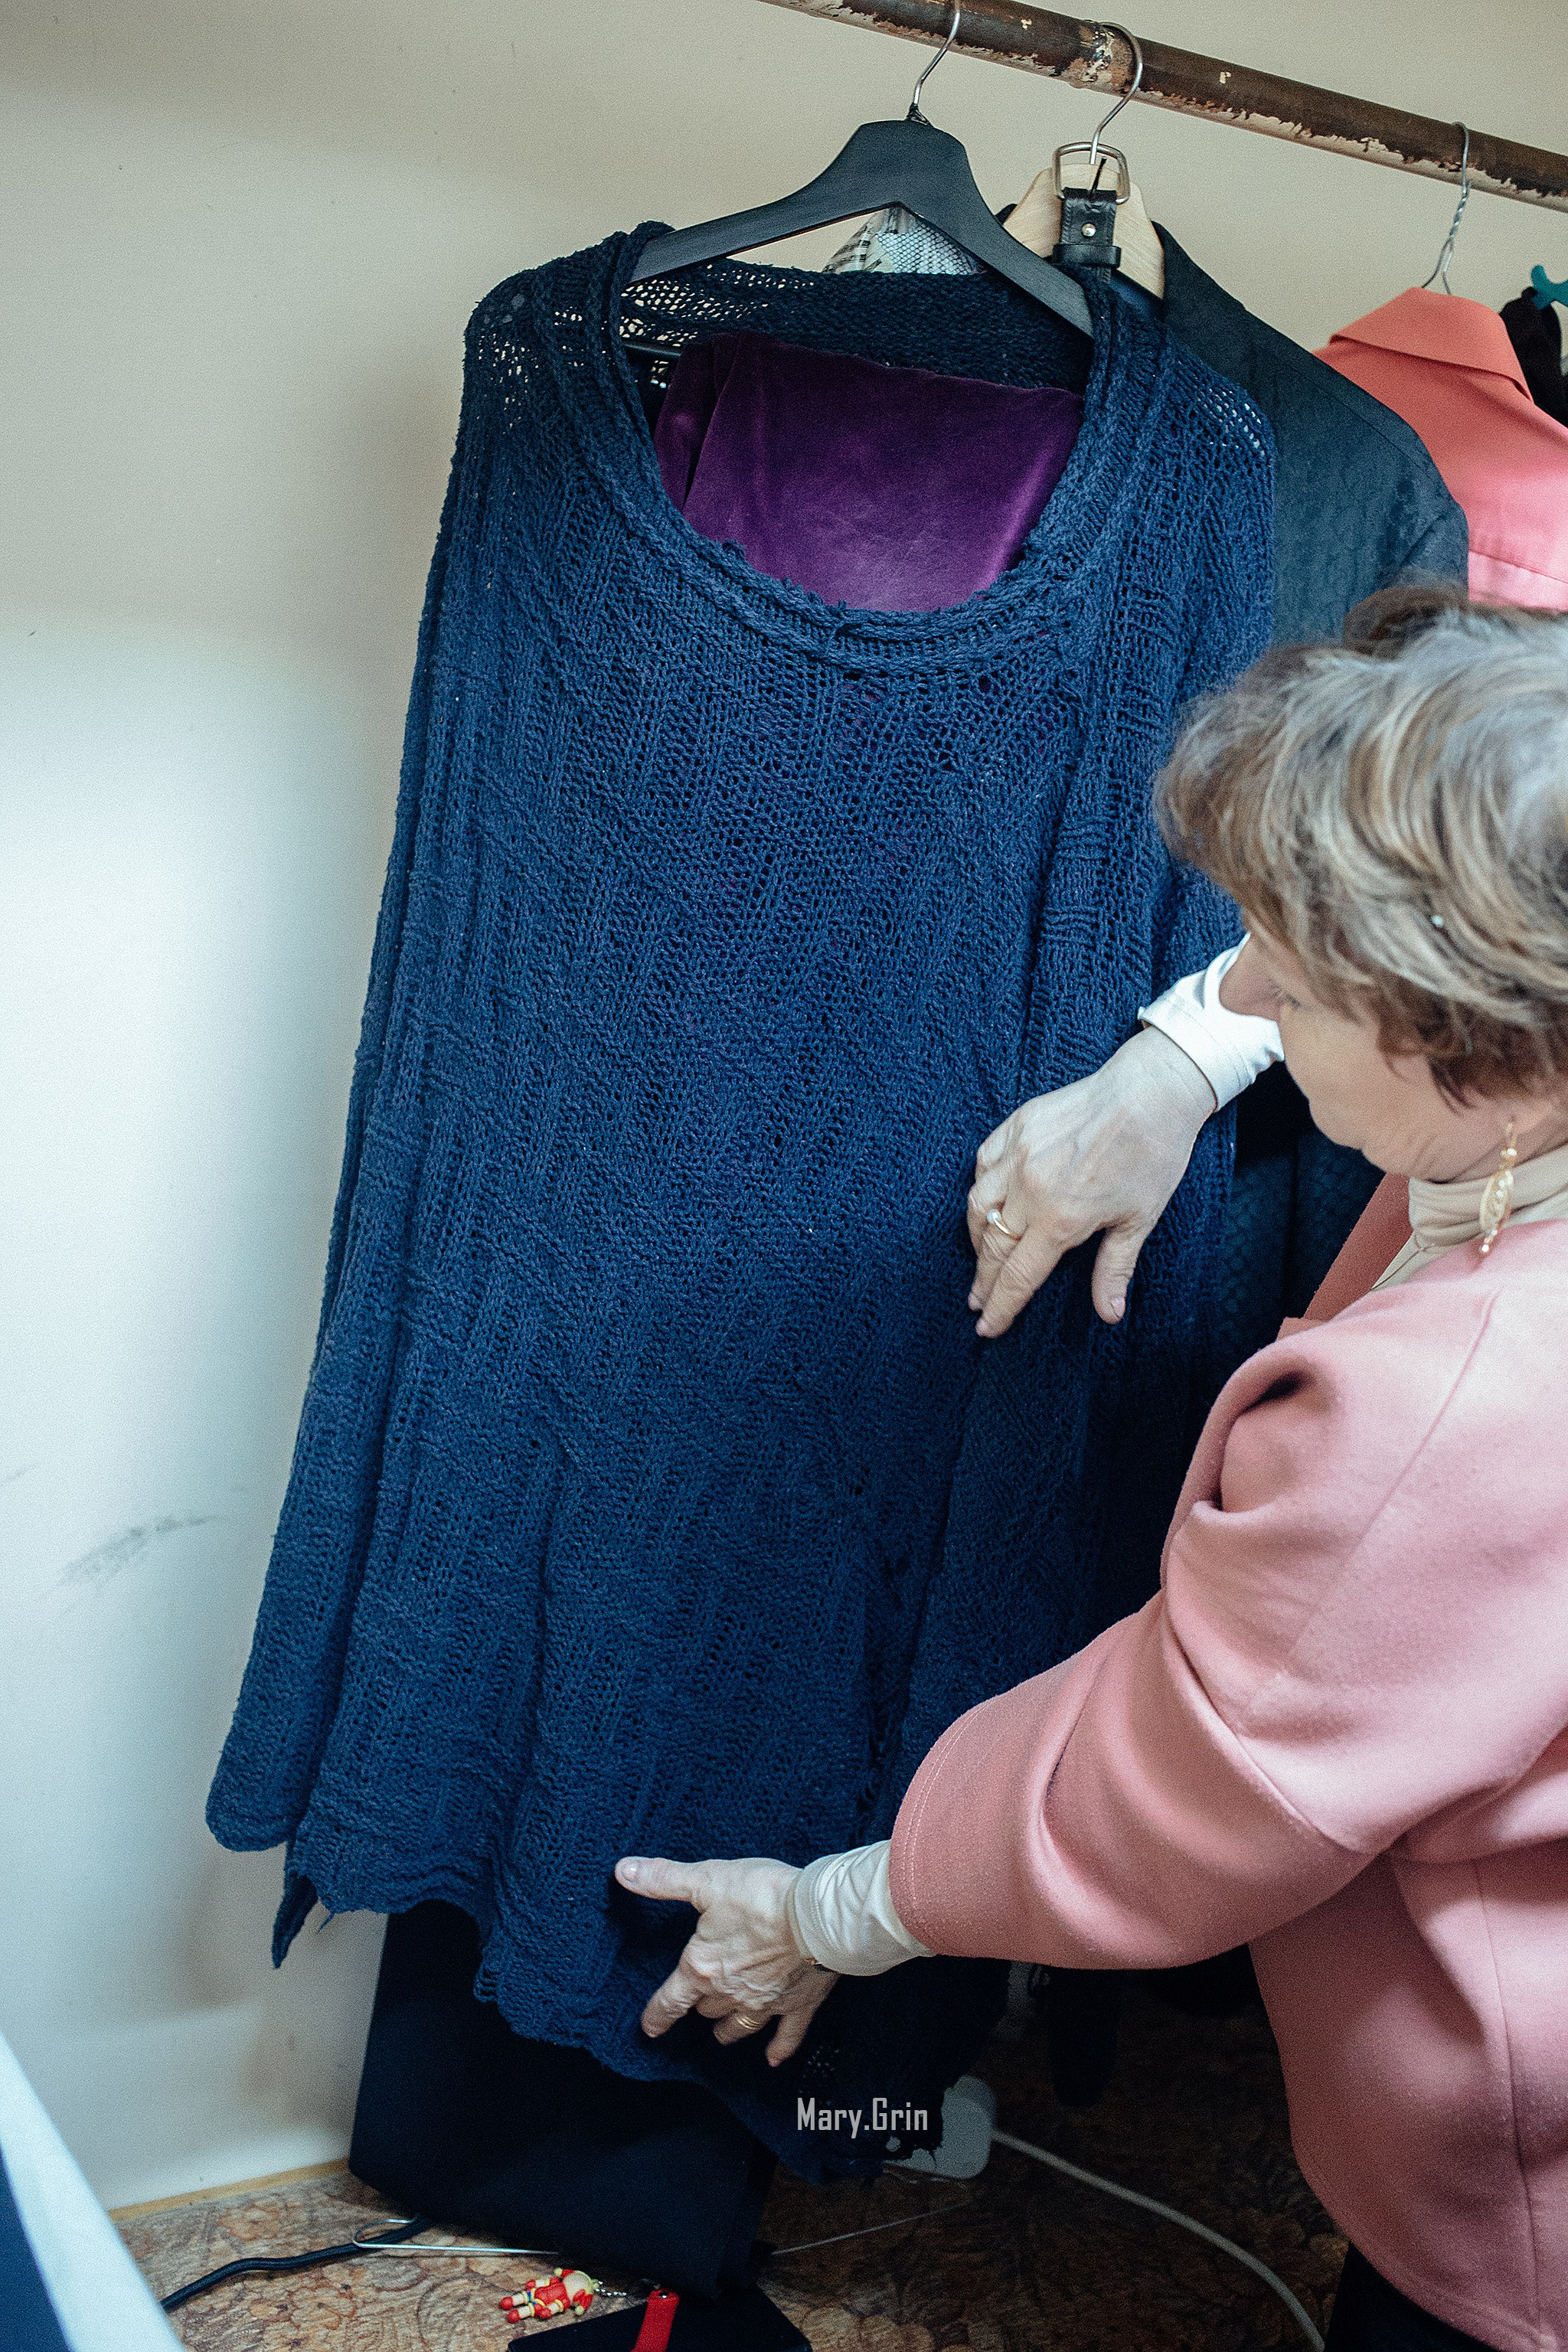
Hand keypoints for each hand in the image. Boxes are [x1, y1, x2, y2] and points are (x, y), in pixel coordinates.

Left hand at [615, 1854, 839, 2065]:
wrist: (817, 1914)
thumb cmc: (761, 1895)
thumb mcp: (707, 1880)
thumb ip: (665, 1880)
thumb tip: (623, 1870)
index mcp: (702, 1968)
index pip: (670, 2000)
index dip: (656, 2015)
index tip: (649, 2028)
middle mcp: (730, 1992)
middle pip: (706, 2009)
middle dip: (700, 2007)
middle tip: (698, 2004)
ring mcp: (765, 2002)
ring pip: (739, 2025)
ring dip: (729, 2030)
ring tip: (722, 2035)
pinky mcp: (798, 2004)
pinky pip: (787, 2036)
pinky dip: (779, 2049)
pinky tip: (773, 2059)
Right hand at [967, 1026, 1216, 1337]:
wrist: (1151, 1091)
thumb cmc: (1153, 1156)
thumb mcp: (1139, 1220)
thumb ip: (1115, 1269)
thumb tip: (1109, 1314)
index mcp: (1062, 1219)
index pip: (1019, 1275)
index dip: (1001, 1305)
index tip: (986, 1326)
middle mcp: (1031, 1189)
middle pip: (992, 1247)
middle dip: (983, 1280)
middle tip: (976, 1301)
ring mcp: (1018, 1155)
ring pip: (978, 1206)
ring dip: (976, 1238)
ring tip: (982, 1255)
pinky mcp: (1016, 1127)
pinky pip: (983, 1164)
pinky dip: (981, 1188)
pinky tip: (988, 1200)